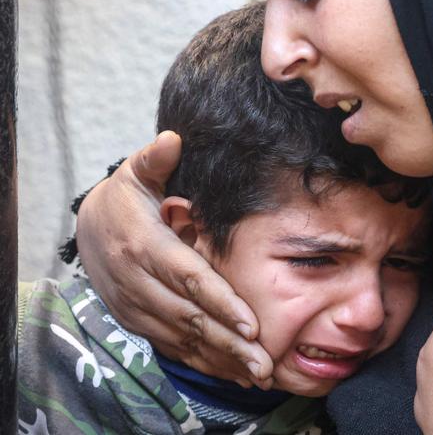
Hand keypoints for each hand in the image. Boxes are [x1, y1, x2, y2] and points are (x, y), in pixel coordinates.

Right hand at [76, 131, 272, 388]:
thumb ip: (155, 159)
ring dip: (220, 359)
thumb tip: (174, 138)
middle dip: (229, 343)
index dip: (219, 301)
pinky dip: (201, 361)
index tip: (250, 324)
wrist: (88, 228)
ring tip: (256, 373)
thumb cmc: (124, 198)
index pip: (188, 277)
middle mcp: (139, 282)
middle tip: (265, 363)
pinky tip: (231, 372)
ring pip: (183, 338)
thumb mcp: (134, 173)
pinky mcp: (136, 319)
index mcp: (145, 245)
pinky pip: (171, 345)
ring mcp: (136, 305)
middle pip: (191, 317)